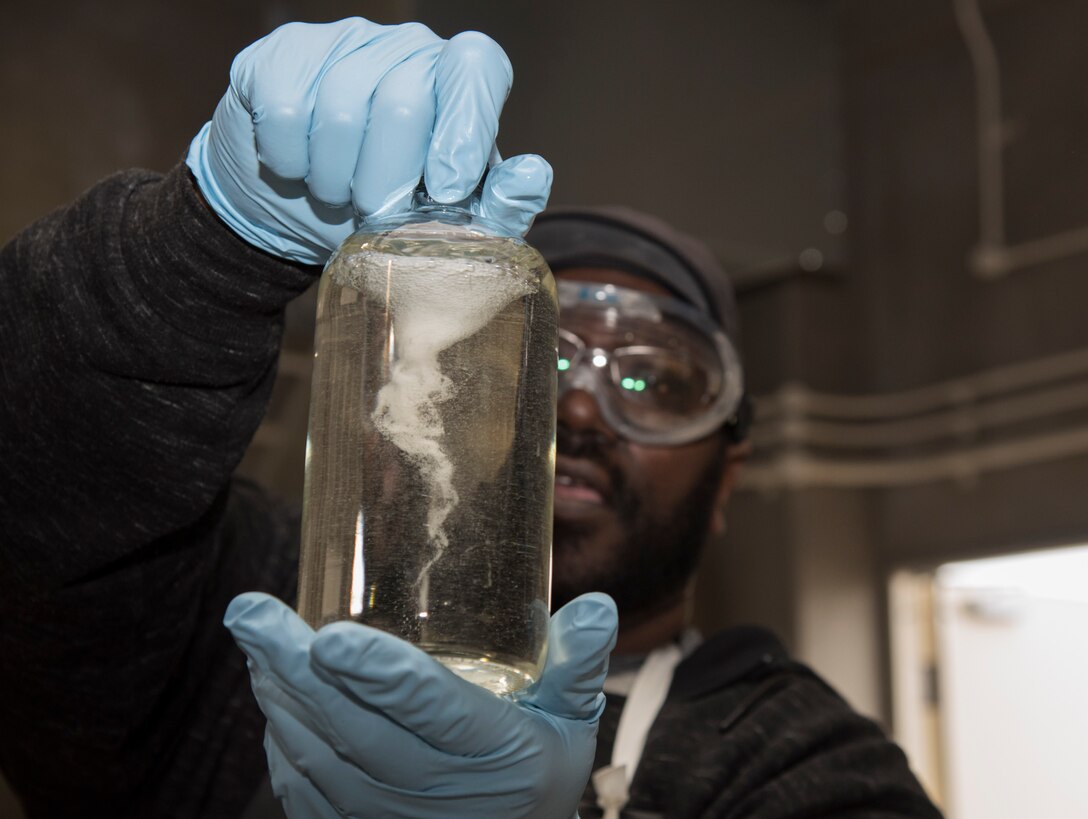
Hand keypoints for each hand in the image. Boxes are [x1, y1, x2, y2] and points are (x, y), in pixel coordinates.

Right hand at [186, 18, 551, 263]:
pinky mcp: (282, 54)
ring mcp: (341, 42)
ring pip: (339, 108)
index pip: (476, 65)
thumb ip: (497, 207)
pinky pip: (284, 110)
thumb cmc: (385, 209)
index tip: (447, 188)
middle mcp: (405, 47)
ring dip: (334, 178)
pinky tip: (297, 171)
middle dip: (388, 179)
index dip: (464, 126)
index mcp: (455, 80)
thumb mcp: (449, 222)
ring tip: (335, 194)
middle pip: (404, 99)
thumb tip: (533, 175)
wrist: (296, 206)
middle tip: (375, 212)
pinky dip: (289, 162)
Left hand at [224, 591, 616, 818]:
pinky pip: (306, 790)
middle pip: (353, 727)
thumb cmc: (540, 771)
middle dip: (295, 667)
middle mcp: (437, 791)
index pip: (429, 708)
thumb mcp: (572, 720)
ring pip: (319, 756)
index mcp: (494, 753)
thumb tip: (597, 604)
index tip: (331, 636)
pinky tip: (267, 693)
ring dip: (277, 695)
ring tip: (253, 636)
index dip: (379, 674)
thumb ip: (579, 662)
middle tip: (251, 612)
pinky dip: (280, 739)